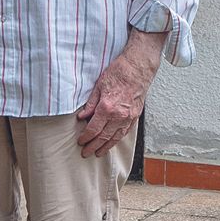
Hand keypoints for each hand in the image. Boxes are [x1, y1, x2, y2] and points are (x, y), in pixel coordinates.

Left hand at [76, 33, 163, 155]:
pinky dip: (117, 139)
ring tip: (98, 152)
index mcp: (107, 107)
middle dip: (93, 146)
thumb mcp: (99, 86)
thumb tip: (83, 116)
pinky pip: (125, 132)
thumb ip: (91, 104)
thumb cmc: (119, 72)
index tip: (81, 141)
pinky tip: (112, 142)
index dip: (86, 137)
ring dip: (106, 146)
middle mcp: (119, 115)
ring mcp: (129, 117)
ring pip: (115, 137)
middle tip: (86, 153)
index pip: (93, 129)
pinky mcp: (135, 116)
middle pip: (104, 137)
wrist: (138, 67)